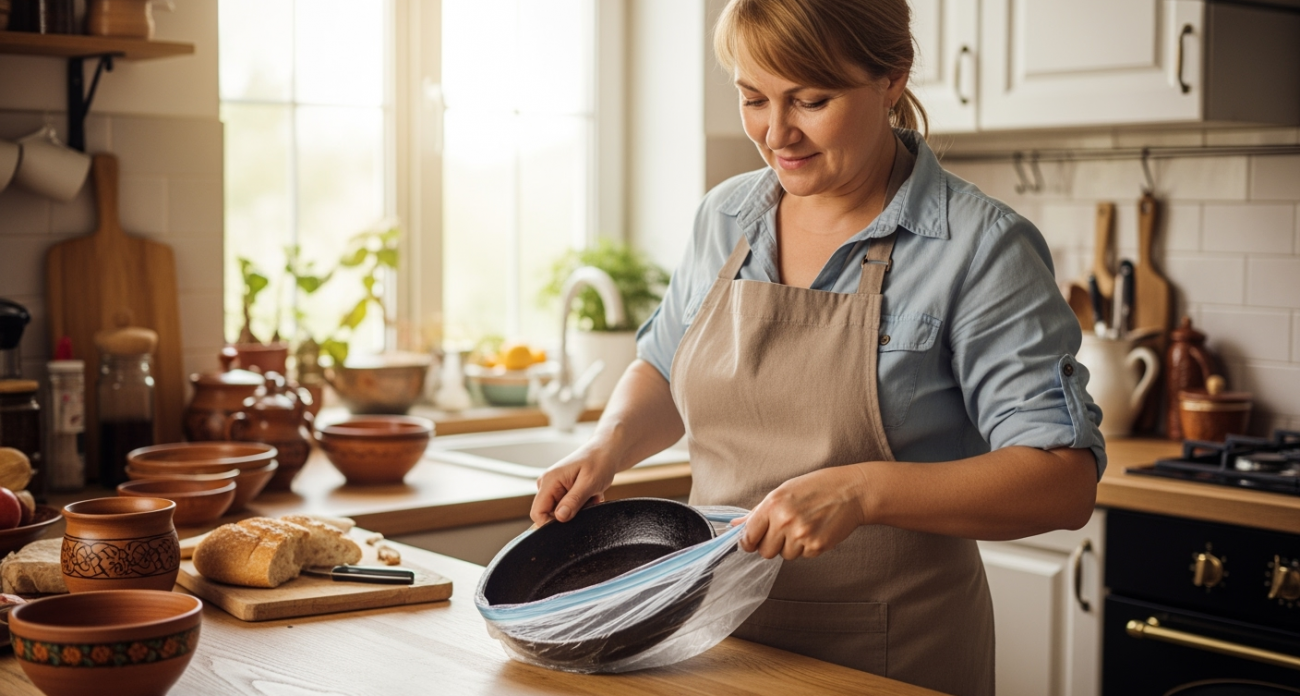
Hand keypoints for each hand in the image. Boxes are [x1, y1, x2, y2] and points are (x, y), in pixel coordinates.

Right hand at [530, 444, 618, 525]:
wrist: (606, 451)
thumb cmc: (599, 462)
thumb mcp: (589, 483)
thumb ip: (573, 500)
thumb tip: (559, 518)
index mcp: (549, 481)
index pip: (537, 513)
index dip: (550, 524)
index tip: (571, 524)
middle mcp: (547, 484)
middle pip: (549, 514)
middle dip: (570, 516)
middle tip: (588, 504)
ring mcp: (553, 487)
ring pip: (560, 513)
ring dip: (578, 511)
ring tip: (591, 498)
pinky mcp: (561, 490)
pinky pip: (566, 507)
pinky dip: (580, 506)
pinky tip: (590, 496)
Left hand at [732, 465, 869, 559]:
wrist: (852, 491)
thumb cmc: (817, 487)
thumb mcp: (783, 491)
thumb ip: (758, 511)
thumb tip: (735, 525)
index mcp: (773, 504)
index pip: (749, 536)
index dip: (749, 541)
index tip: (753, 541)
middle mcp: (785, 520)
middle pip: (764, 551)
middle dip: (772, 544)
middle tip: (785, 530)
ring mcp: (801, 535)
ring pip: (784, 555)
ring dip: (791, 546)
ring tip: (804, 526)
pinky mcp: (816, 546)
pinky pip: (803, 556)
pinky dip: (807, 547)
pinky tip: (816, 530)